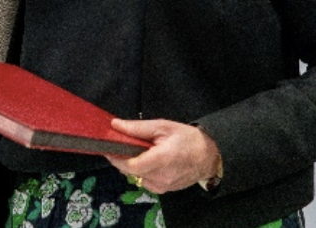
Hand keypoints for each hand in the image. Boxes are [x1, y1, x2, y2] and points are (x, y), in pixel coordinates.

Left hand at [105, 119, 221, 193]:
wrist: (208, 156)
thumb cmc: (186, 138)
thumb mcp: (162, 126)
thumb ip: (138, 128)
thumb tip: (115, 125)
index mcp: (161, 160)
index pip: (130, 165)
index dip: (116, 158)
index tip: (107, 147)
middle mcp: (161, 177)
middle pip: (130, 172)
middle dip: (121, 160)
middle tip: (118, 146)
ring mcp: (163, 186)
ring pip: (136, 177)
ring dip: (131, 166)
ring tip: (136, 152)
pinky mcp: (164, 190)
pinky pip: (145, 181)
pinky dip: (141, 172)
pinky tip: (146, 161)